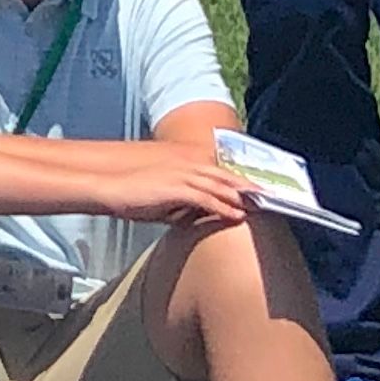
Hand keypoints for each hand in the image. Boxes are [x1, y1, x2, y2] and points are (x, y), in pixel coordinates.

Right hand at [99, 151, 258, 229]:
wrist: (109, 188)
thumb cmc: (133, 195)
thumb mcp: (164, 200)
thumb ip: (184, 205)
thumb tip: (201, 215)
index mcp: (184, 164)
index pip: (219, 172)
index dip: (240, 181)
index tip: (258, 191)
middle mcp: (186, 165)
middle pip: (225, 176)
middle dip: (248, 186)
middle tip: (270, 196)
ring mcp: (181, 175)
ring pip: (220, 185)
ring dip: (242, 196)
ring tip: (260, 206)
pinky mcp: (175, 188)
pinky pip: (205, 198)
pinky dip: (223, 207)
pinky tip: (237, 216)